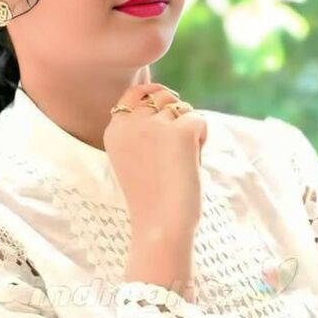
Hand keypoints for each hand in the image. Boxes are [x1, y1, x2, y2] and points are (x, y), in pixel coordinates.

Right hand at [103, 82, 206, 234]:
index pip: (134, 93)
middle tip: (178, 149)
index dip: (153, 93)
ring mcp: (155, 124)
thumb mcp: (133, 159)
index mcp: (114, 130)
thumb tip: (168, 102)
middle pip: (162, 96)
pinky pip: (200, 121)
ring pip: (183, 109)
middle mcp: (130, 122)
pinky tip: (192, 164)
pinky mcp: (180, 130)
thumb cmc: (150, 199)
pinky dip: (202, 141)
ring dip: (189, 131)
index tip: (167, 103)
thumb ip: (141, 132)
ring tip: (181, 163)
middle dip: (176, 114)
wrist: (159, 224)